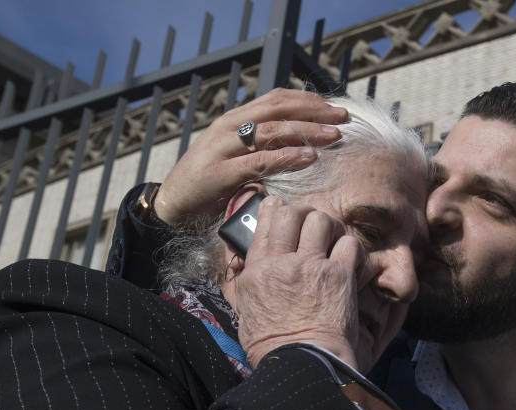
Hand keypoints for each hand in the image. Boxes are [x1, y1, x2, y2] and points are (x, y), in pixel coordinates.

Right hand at [154, 88, 347, 225]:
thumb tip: (299, 141)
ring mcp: (223, 148)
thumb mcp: (236, 155)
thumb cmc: (209, 181)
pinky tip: (309, 156)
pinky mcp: (221, 173)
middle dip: (314, 110)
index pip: (276, 99)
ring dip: (307, 131)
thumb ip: (260, 146)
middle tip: (343, 117)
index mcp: (235, 120)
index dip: (307, 99)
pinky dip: (287, 157)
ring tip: (334, 135)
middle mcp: (229, 127)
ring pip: (271, 131)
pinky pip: (260, 161)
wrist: (172, 203)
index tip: (334, 106)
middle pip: (278, 109)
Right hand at [233, 197, 364, 369]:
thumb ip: (251, 283)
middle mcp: (281, 263)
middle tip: (312, 227)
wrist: (300, 364)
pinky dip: (352, 250)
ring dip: (329, 227)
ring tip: (332, 241)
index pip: (263, 224)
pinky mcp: (338, 276)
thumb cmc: (273, 348)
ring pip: (321, 220)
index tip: (280, 206)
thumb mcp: (247, 312)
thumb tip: (254, 268)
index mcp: (256, 272)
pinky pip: (349, 244)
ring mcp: (311, 267)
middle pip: (292, 213)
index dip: (274, 209)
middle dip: (304, 214)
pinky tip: (351, 262)